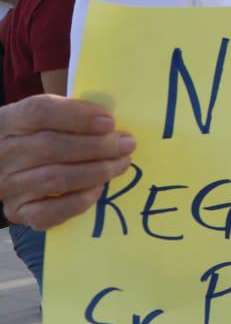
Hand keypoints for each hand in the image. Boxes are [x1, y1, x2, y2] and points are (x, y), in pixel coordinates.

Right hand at [0, 96, 135, 229]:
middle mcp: (3, 154)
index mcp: (8, 122)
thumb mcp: (44, 118)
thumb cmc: (36, 137)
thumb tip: (109, 124)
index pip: (39, 112)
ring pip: (56, 178)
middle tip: (127, 145)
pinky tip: (98, 188)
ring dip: (97, 171)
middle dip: (98, 146)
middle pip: (51, 146)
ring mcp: (8, 185)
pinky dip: (80, 200)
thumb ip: (70, 115)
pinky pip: (51, 211)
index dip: (78, 116)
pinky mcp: (17, 211)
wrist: (7, 169)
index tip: (110, 122)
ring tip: (121, 163)